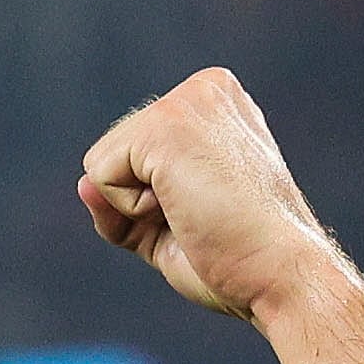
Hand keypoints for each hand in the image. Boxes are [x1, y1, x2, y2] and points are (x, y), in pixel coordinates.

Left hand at [79, 69, 358, 329]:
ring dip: (137, 208)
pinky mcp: (166, 124)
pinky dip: (131, 210)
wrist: (280, 274)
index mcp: (215, 104)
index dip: (152, 201)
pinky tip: (185, 210)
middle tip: (202, 219)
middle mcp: (204, 89)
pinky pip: (100, 177)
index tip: (208, 211)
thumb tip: (82, 185)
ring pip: (101, 166)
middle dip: (140, 203)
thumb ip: (123, 205)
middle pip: (112, 154)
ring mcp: (187, 101)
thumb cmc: (237, 259)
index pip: (133, 152)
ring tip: (196, 213)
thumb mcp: (169, 228)